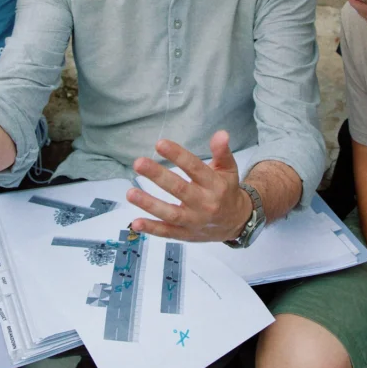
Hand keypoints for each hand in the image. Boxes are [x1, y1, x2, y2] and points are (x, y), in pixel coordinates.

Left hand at [126, 130, 252, 241]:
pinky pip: (167, 232)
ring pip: (170, 213)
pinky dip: (152, 229)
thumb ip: (222, 151)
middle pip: (179, 189)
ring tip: (130, 193)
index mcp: (215, 185)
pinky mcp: (185, 234)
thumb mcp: (228, 169)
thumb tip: (221, 133)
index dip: (178, 155)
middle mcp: (204, 203)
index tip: (159, 144)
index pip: (195, 168)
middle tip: (139, 163)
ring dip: (149, 204)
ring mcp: (194, 221)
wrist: (235, 223)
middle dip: (158, 176)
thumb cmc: (227, 190)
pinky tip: (136, 222)